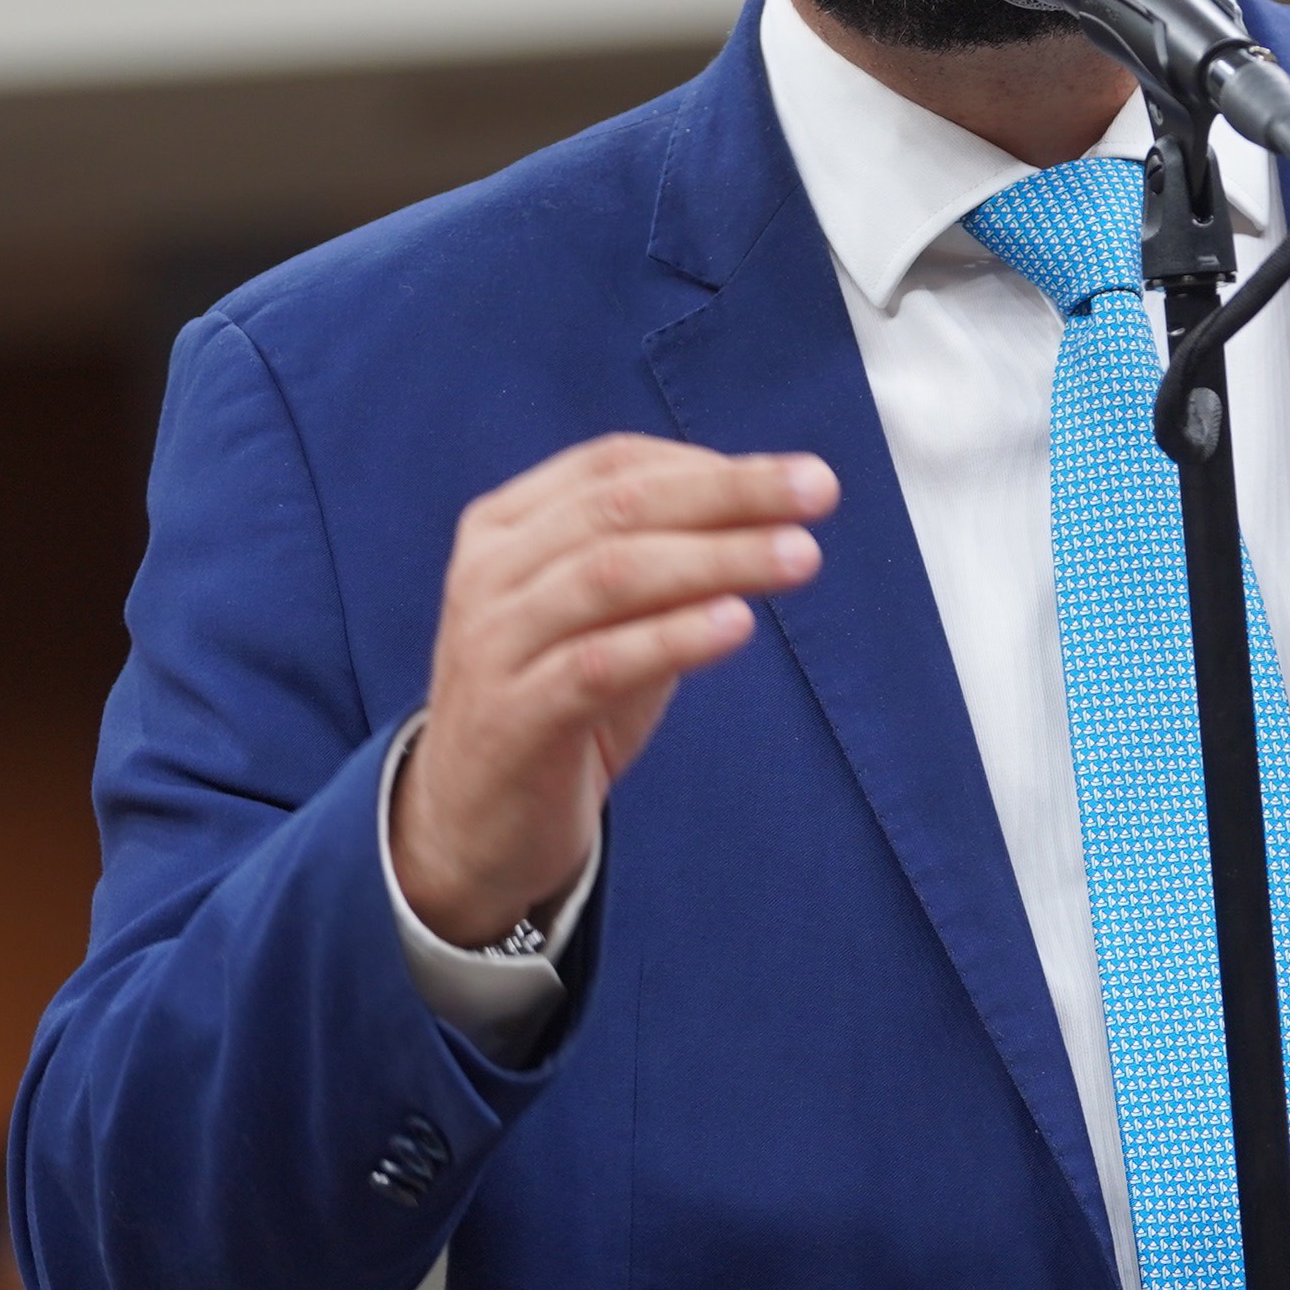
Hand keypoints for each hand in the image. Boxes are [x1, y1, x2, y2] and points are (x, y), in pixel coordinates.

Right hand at [390, 433, 837, 947]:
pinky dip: (673, 638)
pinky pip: (599, 664)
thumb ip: (665, 563)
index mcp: (506, 527)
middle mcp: (490, 572)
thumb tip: (769, 507)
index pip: (613, 467)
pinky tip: (737, 625)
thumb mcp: (606, 618)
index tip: (795, 477)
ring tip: (800, 556)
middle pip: (621, 507)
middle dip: (729, 494)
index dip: (710, 465)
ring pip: (612, 574)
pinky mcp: (512, 717)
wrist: (471, 824)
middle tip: (818, 491)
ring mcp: (493, 643)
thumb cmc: (557, 701)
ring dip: (717, 558)